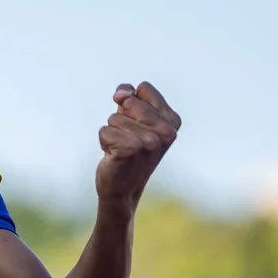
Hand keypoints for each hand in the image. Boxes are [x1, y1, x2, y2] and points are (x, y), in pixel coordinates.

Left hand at [96, 82, 180, 209]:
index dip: (131, 102)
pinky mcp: (131, 150)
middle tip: (128, 140)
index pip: (143, 88)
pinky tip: (115, 156)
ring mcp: (150, 142)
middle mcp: (166, 132)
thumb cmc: (127, 150)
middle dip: (121, 119)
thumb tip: (121, 94)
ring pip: (114, 118)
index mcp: (173, 121)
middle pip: (128, 101)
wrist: (122, 189)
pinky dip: (104, 142)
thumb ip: (129, 96)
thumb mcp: (133, 118)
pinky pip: (104, 131)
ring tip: (122, 150)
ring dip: (112, 133)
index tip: (136, 125)